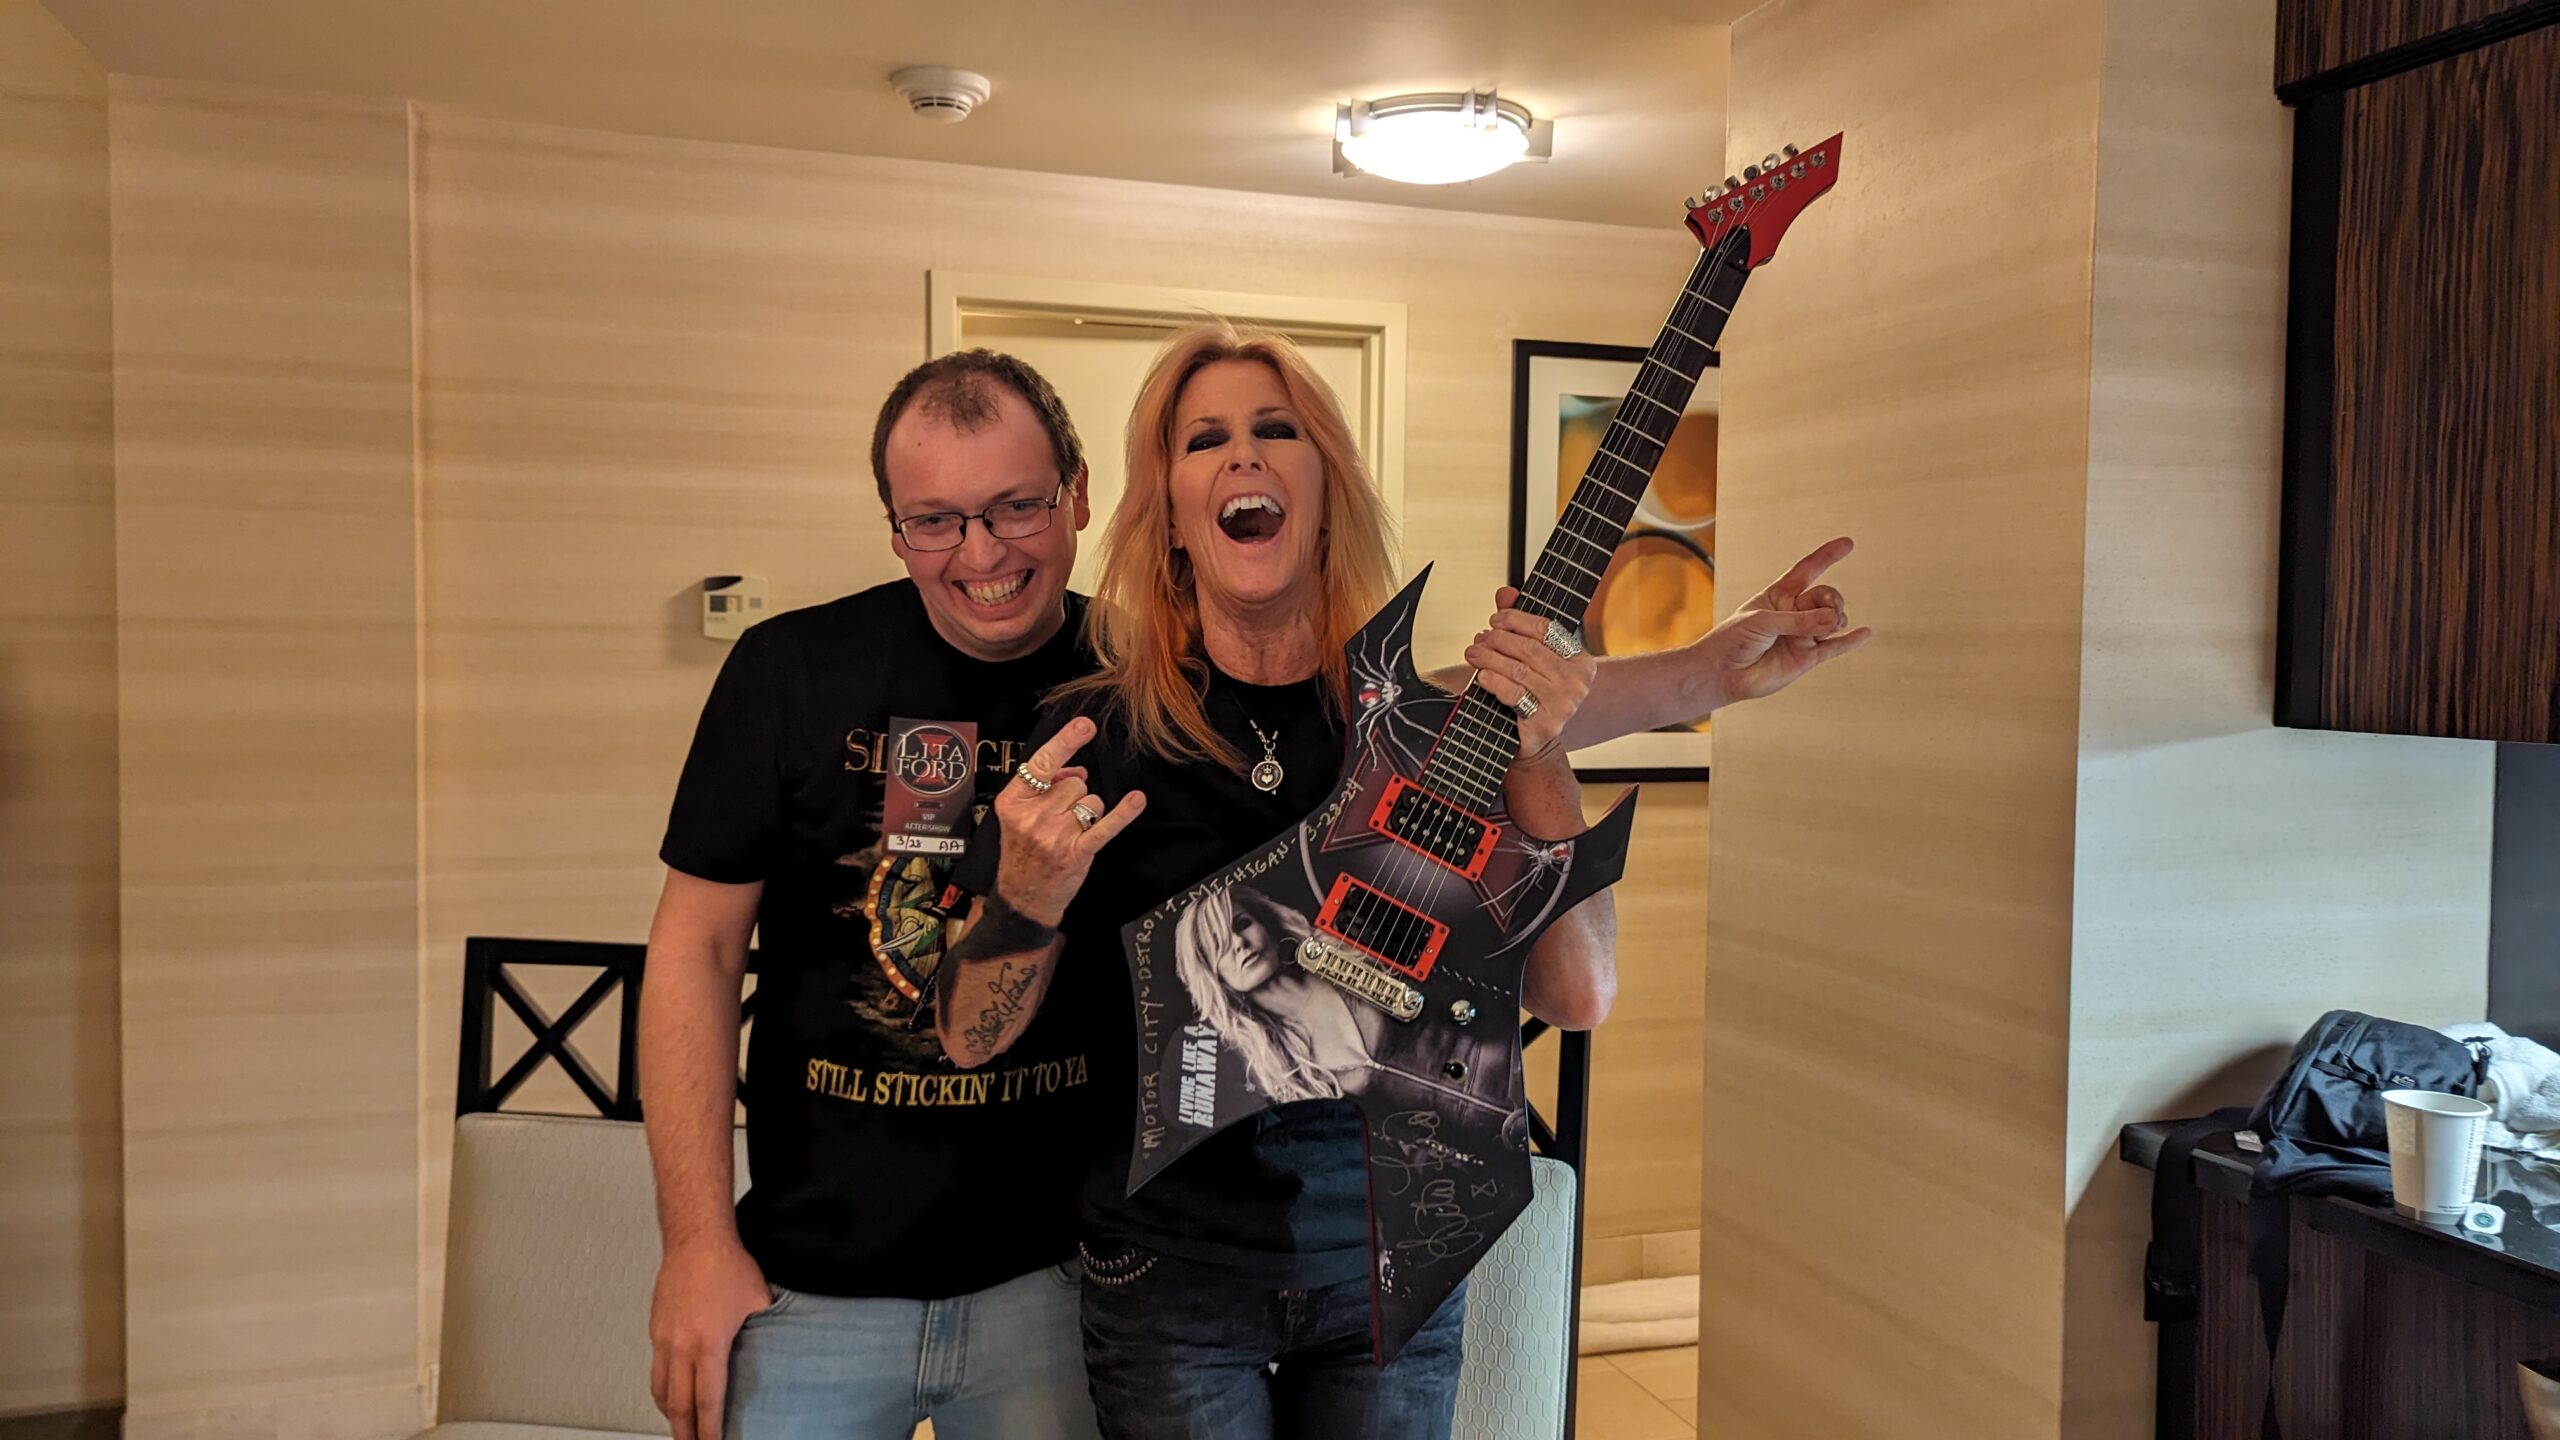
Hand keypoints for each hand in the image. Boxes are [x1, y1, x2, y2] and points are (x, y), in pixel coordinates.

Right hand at [649, 1237, 770, 1439]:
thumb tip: (778, 1345)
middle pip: (678, 1405)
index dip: (710, 1430)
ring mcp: (664, 1339)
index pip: (708, 1401)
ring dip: (671, 1415)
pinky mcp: (655, 1330)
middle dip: (685, 1433)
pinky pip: (655, 1370)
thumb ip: (765, 1330)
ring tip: (681, 1429)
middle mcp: (681, 1346)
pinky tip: (671, 1394)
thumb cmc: (725, 1264)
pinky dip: (662, 1390)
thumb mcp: (758, 1301)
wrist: (695, 1239)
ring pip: (661, 1391)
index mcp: (709, 1344)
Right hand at [992, 716, 1145, 924]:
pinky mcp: (1076, 852)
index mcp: (1014, 800)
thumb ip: (1044, 786)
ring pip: (1091, 800)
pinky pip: (1105, 825)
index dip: (1066, 741)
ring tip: (1070, 831)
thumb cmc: (1023, 852)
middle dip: (1075, 794)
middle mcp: (1033, 816)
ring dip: (1088, 812)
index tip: (1086, 725)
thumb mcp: (1018, 815)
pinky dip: (1123, 813)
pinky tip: (1136, 800)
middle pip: (1075, 782)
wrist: (1023, 898)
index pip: (1042, 763)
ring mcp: (1054, 835)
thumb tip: (1078, 769)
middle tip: (1060, 818)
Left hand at [1465, 596, 1598, 767]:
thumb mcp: (1532, 659)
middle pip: (1529, 649)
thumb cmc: (1534, 695)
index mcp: (1581, 661)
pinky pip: (1513, 694)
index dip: (1517, 619)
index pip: (1547, 629)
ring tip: (1474, 653)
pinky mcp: (1545, 723)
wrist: (1535, 743)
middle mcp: (1577, 682)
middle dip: (1498, 639)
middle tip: (1480, 637)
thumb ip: (1520, 625)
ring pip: (1518, 670)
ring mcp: (1563, 704)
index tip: (1496, 618)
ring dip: (1490, 658)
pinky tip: (1482, 675)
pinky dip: (1494, 682)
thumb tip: (1505, 592)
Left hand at [1687, 536, 1870, 706]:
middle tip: (1829, 612)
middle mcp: (1793, 614)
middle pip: (1825, 598)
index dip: (1826, 557)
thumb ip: (1798, 621)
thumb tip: (1833, 619)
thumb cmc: (1732, 640)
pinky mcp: (1806, 658)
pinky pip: (1833, 648)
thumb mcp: (1762, 622)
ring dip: (1836, 620)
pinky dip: (1850, 641)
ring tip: (1830, 626)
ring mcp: (1801, 635)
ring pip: (1832, 621)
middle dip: (1832, 600)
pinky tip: (1865, 634)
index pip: (1806, 570)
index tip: (1847, 544)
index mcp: (1778, 596)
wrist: (1722, 673)